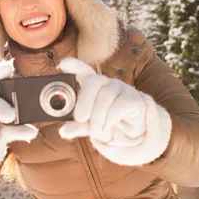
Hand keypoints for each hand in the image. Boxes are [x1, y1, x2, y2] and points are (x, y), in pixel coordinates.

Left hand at [57, 57, 171, 165]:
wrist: (135, 133)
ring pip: (105, 96)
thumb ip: (78, 126)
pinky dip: (110, 122)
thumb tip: (63, 131)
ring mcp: (121, 88)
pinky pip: (118, 107)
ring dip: (98, 119)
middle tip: (79, 118)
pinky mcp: (133, 99)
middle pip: (94, 81)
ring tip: (97, 133)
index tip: (63, 65)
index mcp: (92, 86)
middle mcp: (106, 83)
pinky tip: (110, 130)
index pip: (83, 71)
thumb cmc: (108, 123)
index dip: (74, 66)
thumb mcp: (90, 125)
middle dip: (84, 101)